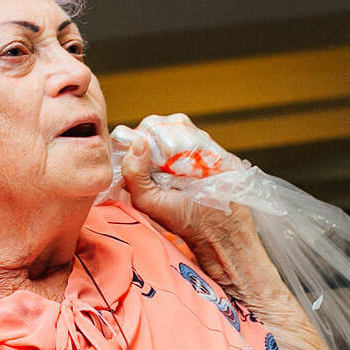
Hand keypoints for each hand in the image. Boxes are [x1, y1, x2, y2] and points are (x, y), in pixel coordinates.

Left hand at [120, 115, 242, 255]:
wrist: (218, 225)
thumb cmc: (180, 217)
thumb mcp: (146, 201)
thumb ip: (133, 174)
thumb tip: (138, 142)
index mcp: (144, 164)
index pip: (132, 136)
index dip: (136, 141)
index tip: (145, 158)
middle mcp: (163, 151)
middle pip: (152, 124)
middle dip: (156, 140)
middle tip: (166, 166)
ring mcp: (186, 144)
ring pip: (174, 123)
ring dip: (177, 143)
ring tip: (184, 169)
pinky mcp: (207, 143)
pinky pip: (195, 132)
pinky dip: (194, 143)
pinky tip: (197, 163)